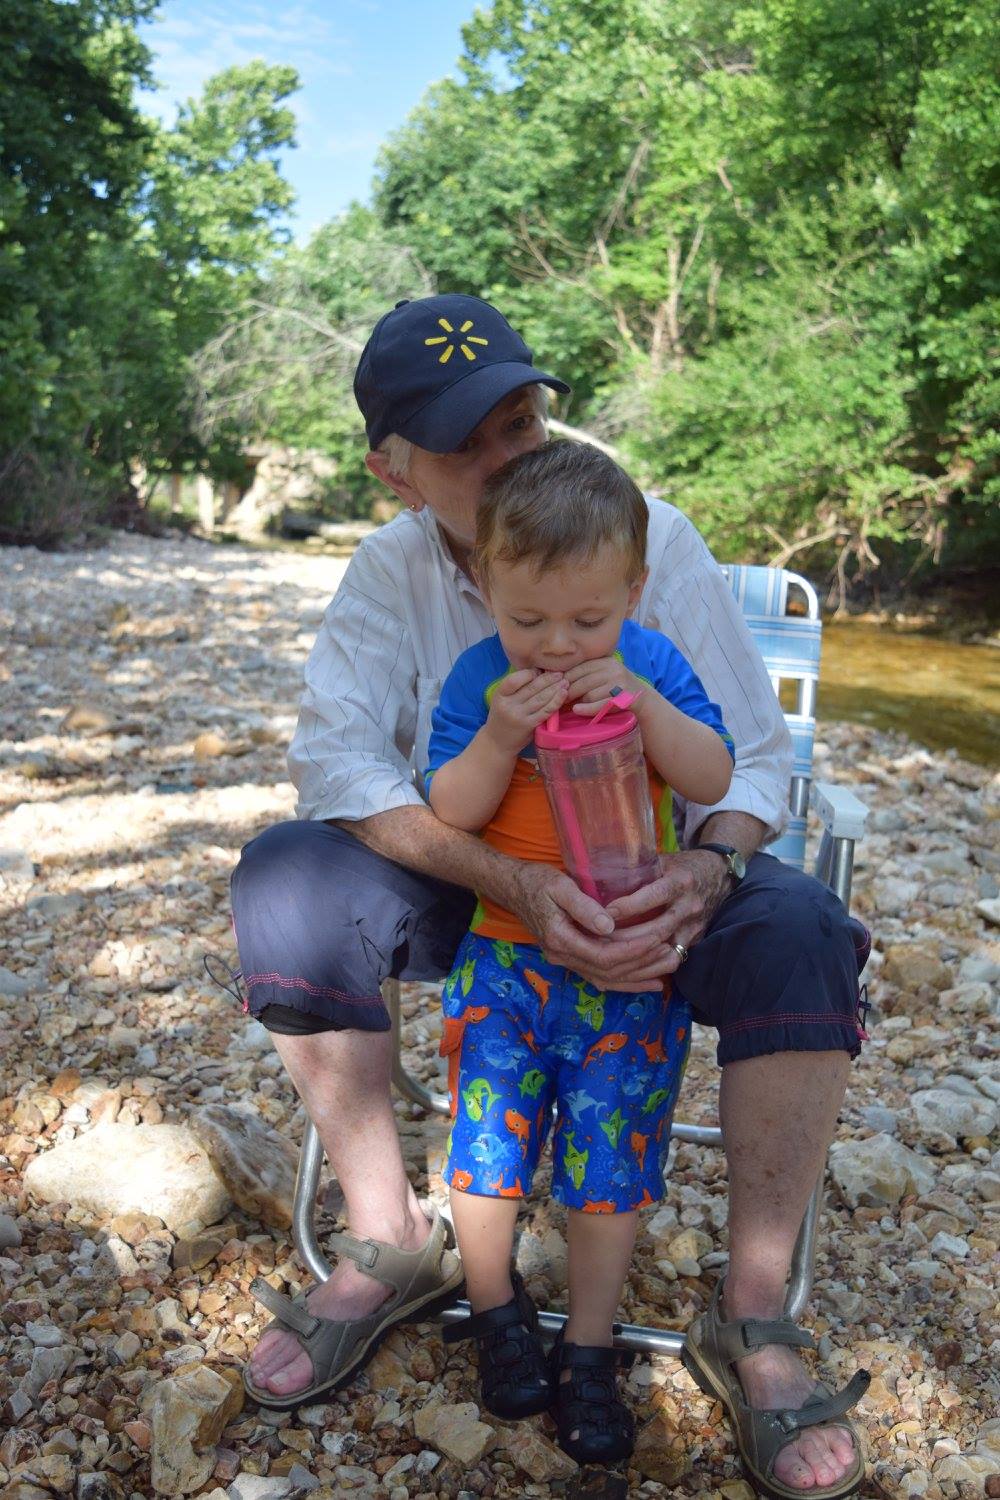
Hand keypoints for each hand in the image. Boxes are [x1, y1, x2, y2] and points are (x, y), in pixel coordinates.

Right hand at [483, 668, 567, 754]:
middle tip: (560, 672)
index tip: (539, 671)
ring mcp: (519, 716)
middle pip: (531, 688)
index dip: (529, 673)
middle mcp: (508, 705)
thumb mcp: (501, 700)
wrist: (497, 742)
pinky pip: (546, 711)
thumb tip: (538, 672)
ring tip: (565, 681)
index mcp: (500, 695)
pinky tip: (563, 694)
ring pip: (541, 698)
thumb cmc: (502, 717)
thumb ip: (516, 688)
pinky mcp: (530, 725)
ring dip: (555, 688)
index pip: (514, 680)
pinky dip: (556, 701)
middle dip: (548, 678)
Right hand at [503, 861, 673, 992]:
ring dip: (638, 977)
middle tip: (671, 952)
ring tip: (667, 968)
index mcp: (560, 939)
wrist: (513, 888)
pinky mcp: (571, 958)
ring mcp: (566, 960)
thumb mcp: (559, 886)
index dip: (632, 951)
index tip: (656, 939)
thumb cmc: (536, 881)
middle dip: (642, 965)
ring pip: (607, 979)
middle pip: (608, 971)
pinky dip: (625, 982)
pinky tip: (648, 982)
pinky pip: (600, 977)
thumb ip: (583, 906)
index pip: (603, 955)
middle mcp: (562, 956)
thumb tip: (609, 925)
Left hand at [563, 657, 641, 714]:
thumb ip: (587, 674)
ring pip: (590, 694)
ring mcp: (618, 683)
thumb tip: (559, 680)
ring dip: (578, 701)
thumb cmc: (616, 686)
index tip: (556, 686)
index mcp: (605, 661)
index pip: (580, 668)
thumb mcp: (604, 674)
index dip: (566, 678)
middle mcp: (612, 669)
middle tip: (559, 699)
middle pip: (583, 681)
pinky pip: (600, 704)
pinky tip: (577, 710)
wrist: (642, 697)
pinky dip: (587, 708)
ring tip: (568, 706)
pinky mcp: (623, 697)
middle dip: (569, 692)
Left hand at [603, 850, 733, 972]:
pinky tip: (630, 965)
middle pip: (656, 929)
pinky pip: (672, 958)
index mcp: (681, 881)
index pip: (654, 896)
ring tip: (609, 954)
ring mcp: (693, 926)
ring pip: (663, 948)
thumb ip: (639, 869)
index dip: (629, 906)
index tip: (606, 913)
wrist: (718, 876)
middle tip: (600, 940)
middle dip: (626, 937)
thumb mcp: (663, 860)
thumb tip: (603, 876)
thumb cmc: (682, 866)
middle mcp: (689, 906)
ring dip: (635, 954)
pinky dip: (651, 964)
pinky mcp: (694, 940)